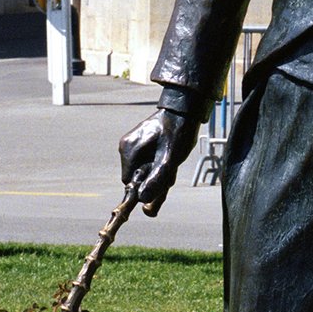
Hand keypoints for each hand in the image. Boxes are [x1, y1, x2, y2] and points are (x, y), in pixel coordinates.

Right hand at [118, 97, 202, 216]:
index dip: (147, 186)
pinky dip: (160, 165)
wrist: (185, 110)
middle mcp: (127, 147)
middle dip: (156, 179)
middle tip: (172, 171)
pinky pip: (147, 161)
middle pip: (137, 177)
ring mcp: (133, 144)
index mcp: (129, 151)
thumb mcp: (169, 160)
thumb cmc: (178, 133)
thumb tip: (142, 200)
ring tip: (173, 163)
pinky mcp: (141, 142)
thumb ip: (156, 181)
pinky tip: (170, 158)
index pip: (130, 183)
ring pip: (144, 170)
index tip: (163, 181)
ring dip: (160, 173)